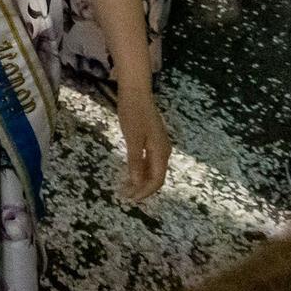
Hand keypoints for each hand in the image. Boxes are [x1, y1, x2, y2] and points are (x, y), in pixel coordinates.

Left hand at [114, 85, 169, 202]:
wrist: (136, 92)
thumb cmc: (133, 113)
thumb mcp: (132, 138)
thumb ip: (135, 161)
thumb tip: (138, 183)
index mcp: (161, 152)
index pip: (157, 180)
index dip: (145, 192)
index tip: (131, 199)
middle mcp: (164, 151)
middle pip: (156, 176)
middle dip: (142, 188)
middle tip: (126, 195)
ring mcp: (159, 145)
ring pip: (153, 169)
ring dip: (141, 180)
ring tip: (126, 187)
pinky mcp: (153, 140)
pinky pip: (149, 161)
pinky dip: (140, 169)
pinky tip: (130, 172)